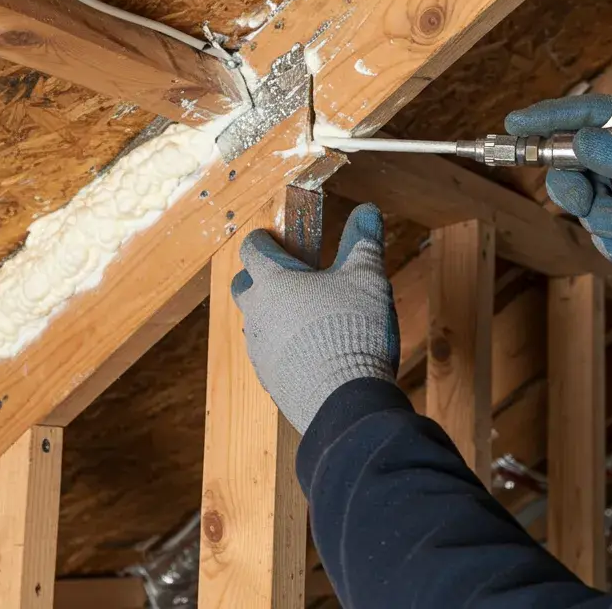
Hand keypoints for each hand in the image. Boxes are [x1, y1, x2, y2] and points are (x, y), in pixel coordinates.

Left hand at [231, 203, 399, 433]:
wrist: (345, 400)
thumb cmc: (352, 329)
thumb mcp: (367, 277)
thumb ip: (363, 241)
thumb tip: (367, 210)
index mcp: (273, 281)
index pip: (252, 247)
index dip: (265, 239)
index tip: (280, 238)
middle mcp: (256, 313)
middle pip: (244, 284)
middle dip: (260, 276)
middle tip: (293, 277)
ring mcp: (259, 349)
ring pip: (256, 321)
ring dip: (274, 314)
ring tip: (308, 317)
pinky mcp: (268, 379)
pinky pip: (269, 353)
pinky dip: (284, 346)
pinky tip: (312, 352)